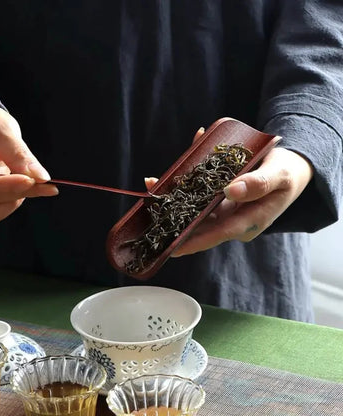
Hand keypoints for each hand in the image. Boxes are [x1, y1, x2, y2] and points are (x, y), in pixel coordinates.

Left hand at [145, 128, 313, 255]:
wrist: (289, 171)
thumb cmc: (287, 174)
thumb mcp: (279, 176)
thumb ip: (259, 184)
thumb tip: (231, 191)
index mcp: (249, 223)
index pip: (218, 234)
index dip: (194, 241)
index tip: (172, 246)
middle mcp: (233, 222)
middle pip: (201, 225)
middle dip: (175, 219)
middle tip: (152, 211)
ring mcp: (224, 214)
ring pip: (196, 212)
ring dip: (175, 200)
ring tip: (155, 187)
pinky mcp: (219, 204)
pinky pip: (198, 198)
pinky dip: (184, 187)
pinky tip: (170, 176)